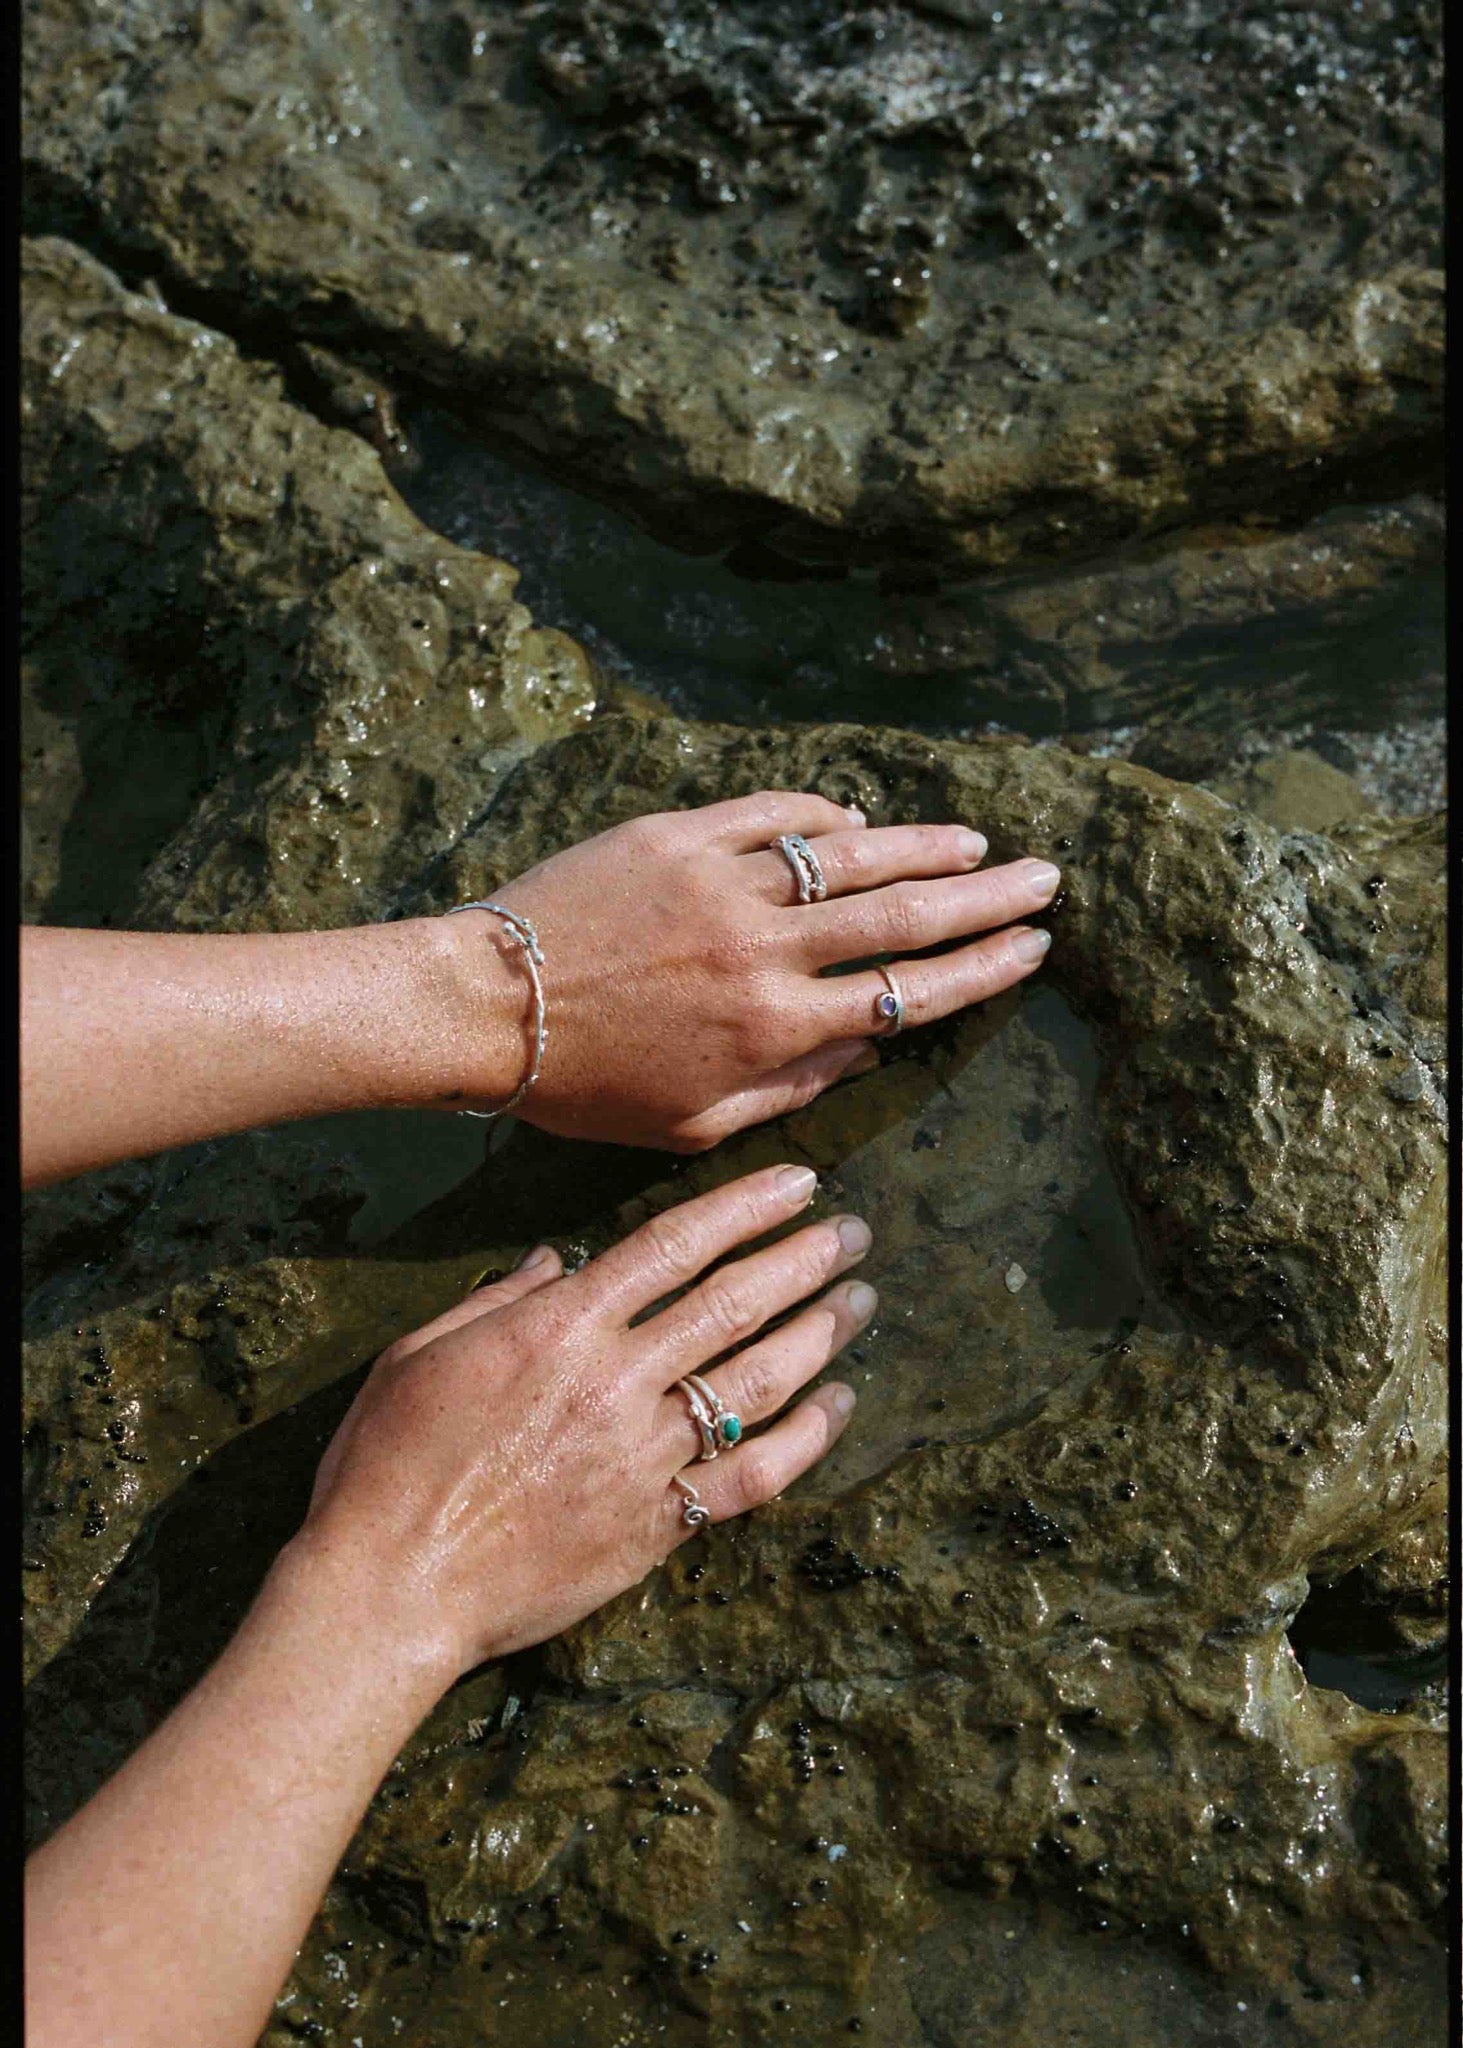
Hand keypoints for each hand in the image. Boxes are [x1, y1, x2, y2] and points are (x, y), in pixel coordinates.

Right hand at [298, 1163, 870, 1679]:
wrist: (391, 1587)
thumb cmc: (385, 1463)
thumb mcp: (418, 1354)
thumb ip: (498, 1299)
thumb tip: (558, 1259)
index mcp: (561, 1327)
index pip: (675, 1244)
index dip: (746, 1206)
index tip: (799, 1183)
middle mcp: (618, 1381)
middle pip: (733, 1301)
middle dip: (803, 1259)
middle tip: (852, 1232)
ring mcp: (645, 1455)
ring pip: (757, 1379)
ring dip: (819, 1334)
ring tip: (860, 1300)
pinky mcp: (658, 1526)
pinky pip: (753, 1476)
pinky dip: (805, 1439)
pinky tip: (837, 1405)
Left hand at [450, 790, 1058, 1147]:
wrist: (485, 1008)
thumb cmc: (585, 1085)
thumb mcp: (694, 1123)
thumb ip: (791, 1089)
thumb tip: (864, 1042)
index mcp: (774, 1029)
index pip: (907, 993)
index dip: (982, 968)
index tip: (1032, 947)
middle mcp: (765, 950)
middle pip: (903, 915)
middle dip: (986, 897)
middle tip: (1044, 877)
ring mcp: (723, 883)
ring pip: (849, 855)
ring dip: (923, 845)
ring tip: (976, 840)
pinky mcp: (678, 836)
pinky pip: (770, 814)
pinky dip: (823, 815)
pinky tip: (858, 818)